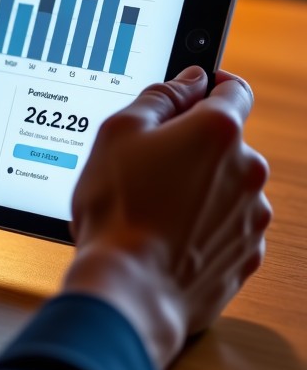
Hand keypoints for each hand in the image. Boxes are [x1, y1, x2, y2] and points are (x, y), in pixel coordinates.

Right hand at [61, 65, 270, 369]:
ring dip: (198, 188)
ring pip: (226, 186)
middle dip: (192, 147)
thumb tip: (187, 81)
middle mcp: (248, 171)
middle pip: (225, 142)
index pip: (234, 89)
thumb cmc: (118, 209)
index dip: (211, 84)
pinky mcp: (247, 255)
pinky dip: (202, 225)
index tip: (193, 91)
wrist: (129, 288)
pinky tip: (166, 234)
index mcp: (218, 132)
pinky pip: (226, 226)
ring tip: (150, 206)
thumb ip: (159, 97)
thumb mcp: (118, 132)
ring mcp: (252, 217)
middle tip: (145, 163)